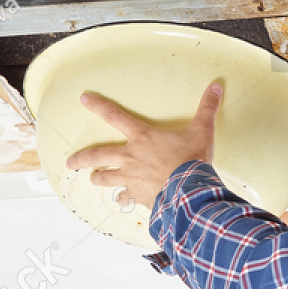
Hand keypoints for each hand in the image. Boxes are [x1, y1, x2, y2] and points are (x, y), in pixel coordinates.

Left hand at [67, 82, 223, 214]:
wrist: (189, 192)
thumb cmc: (192, 160)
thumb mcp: (202, 130)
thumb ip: (207, 109)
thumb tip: (217, 88)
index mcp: (142, 137)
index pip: (114, 116)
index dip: (98, 105)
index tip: (83, 99)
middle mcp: (130, 157)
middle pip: (97, 155)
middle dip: (81, 158)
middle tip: (70, 162)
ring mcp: (130, 178)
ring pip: (105, 178)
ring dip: (98, 177)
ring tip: (93, 178)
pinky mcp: (136, 196)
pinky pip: (123, 198)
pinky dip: (122, 199)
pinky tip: (121, 200)